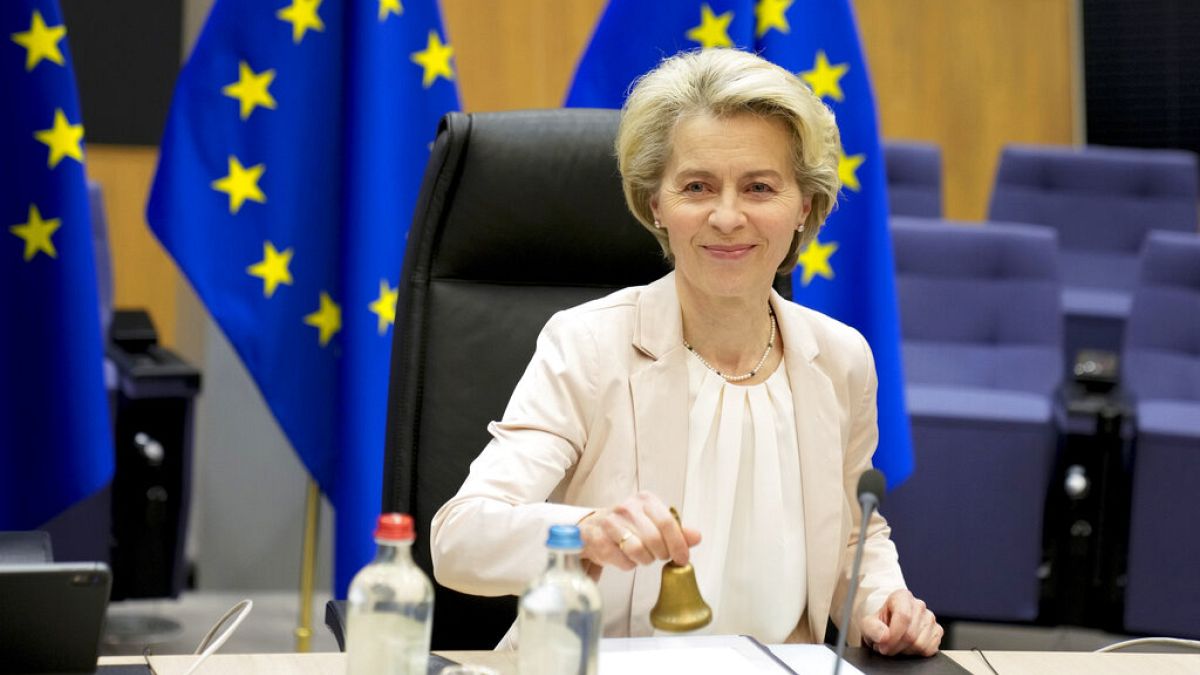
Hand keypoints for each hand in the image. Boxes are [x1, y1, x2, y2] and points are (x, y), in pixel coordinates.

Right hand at [578, 491, 700, 578]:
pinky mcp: (597, 539)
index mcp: (644, 500)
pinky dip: (628, 564)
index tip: (683, 558)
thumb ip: (676, 530)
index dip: (678, 544)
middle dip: (661, 554)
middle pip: (654, 539)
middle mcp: (626, 507)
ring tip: (641, 555)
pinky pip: (623, 561)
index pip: (667, 522)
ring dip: (644, 560)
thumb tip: (697, 536)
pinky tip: (624, 556)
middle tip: (658, 555)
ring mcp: (610, 522)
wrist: (592, 527)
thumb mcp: (653, 522)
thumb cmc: (627, 526)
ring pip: (638, 551)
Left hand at [860, 589, 941, 656]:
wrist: (888, 626)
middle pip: (911, 634)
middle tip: (885, 648)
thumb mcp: (868, 624)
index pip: (903, 617)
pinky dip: (916, 653)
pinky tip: (907, 647)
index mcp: (902, 597)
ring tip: (895, 645)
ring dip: (905, 651)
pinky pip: (929, 649)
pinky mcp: (938, 631)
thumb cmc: (879, 624)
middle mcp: (919, 605)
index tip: (883, 646)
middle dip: (895, 647)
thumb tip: (884, 636)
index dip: (892, 636)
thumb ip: (872, 628)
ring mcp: (930, 618)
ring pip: (920, 644)